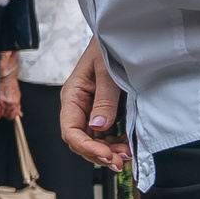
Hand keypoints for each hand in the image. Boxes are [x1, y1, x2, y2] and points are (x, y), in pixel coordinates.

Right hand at [0, 64, 21, 119]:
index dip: (12, 117)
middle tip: (7, 113)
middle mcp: (8, 103)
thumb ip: (18, 106)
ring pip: (1, 114)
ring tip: (2, 111)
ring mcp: (1, 102)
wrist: (6, 78)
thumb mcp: (18, 96)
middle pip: (7, 115)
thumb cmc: (12, 85)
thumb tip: (19, 114)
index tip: (11, 116)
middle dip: (7, 115)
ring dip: (2, 114)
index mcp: (15, 103)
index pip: (13, 115)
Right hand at [60, 40, 127, 170]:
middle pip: (82, 140)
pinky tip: (129, 146)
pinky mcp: (107, 111)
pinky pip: (108, 134)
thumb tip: (99, 126)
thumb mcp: (107, 71)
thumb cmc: (109, 48)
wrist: (121, 36)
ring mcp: (93, 110)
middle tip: (120, 162)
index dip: (85, 147)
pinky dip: (117, 143)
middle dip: (99, 154)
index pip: (70, 130)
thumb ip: (104, 99)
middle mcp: (80, 107)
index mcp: (73, 96)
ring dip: (110, 151)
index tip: (104, 155)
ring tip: (127, 155)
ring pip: (95, 141)